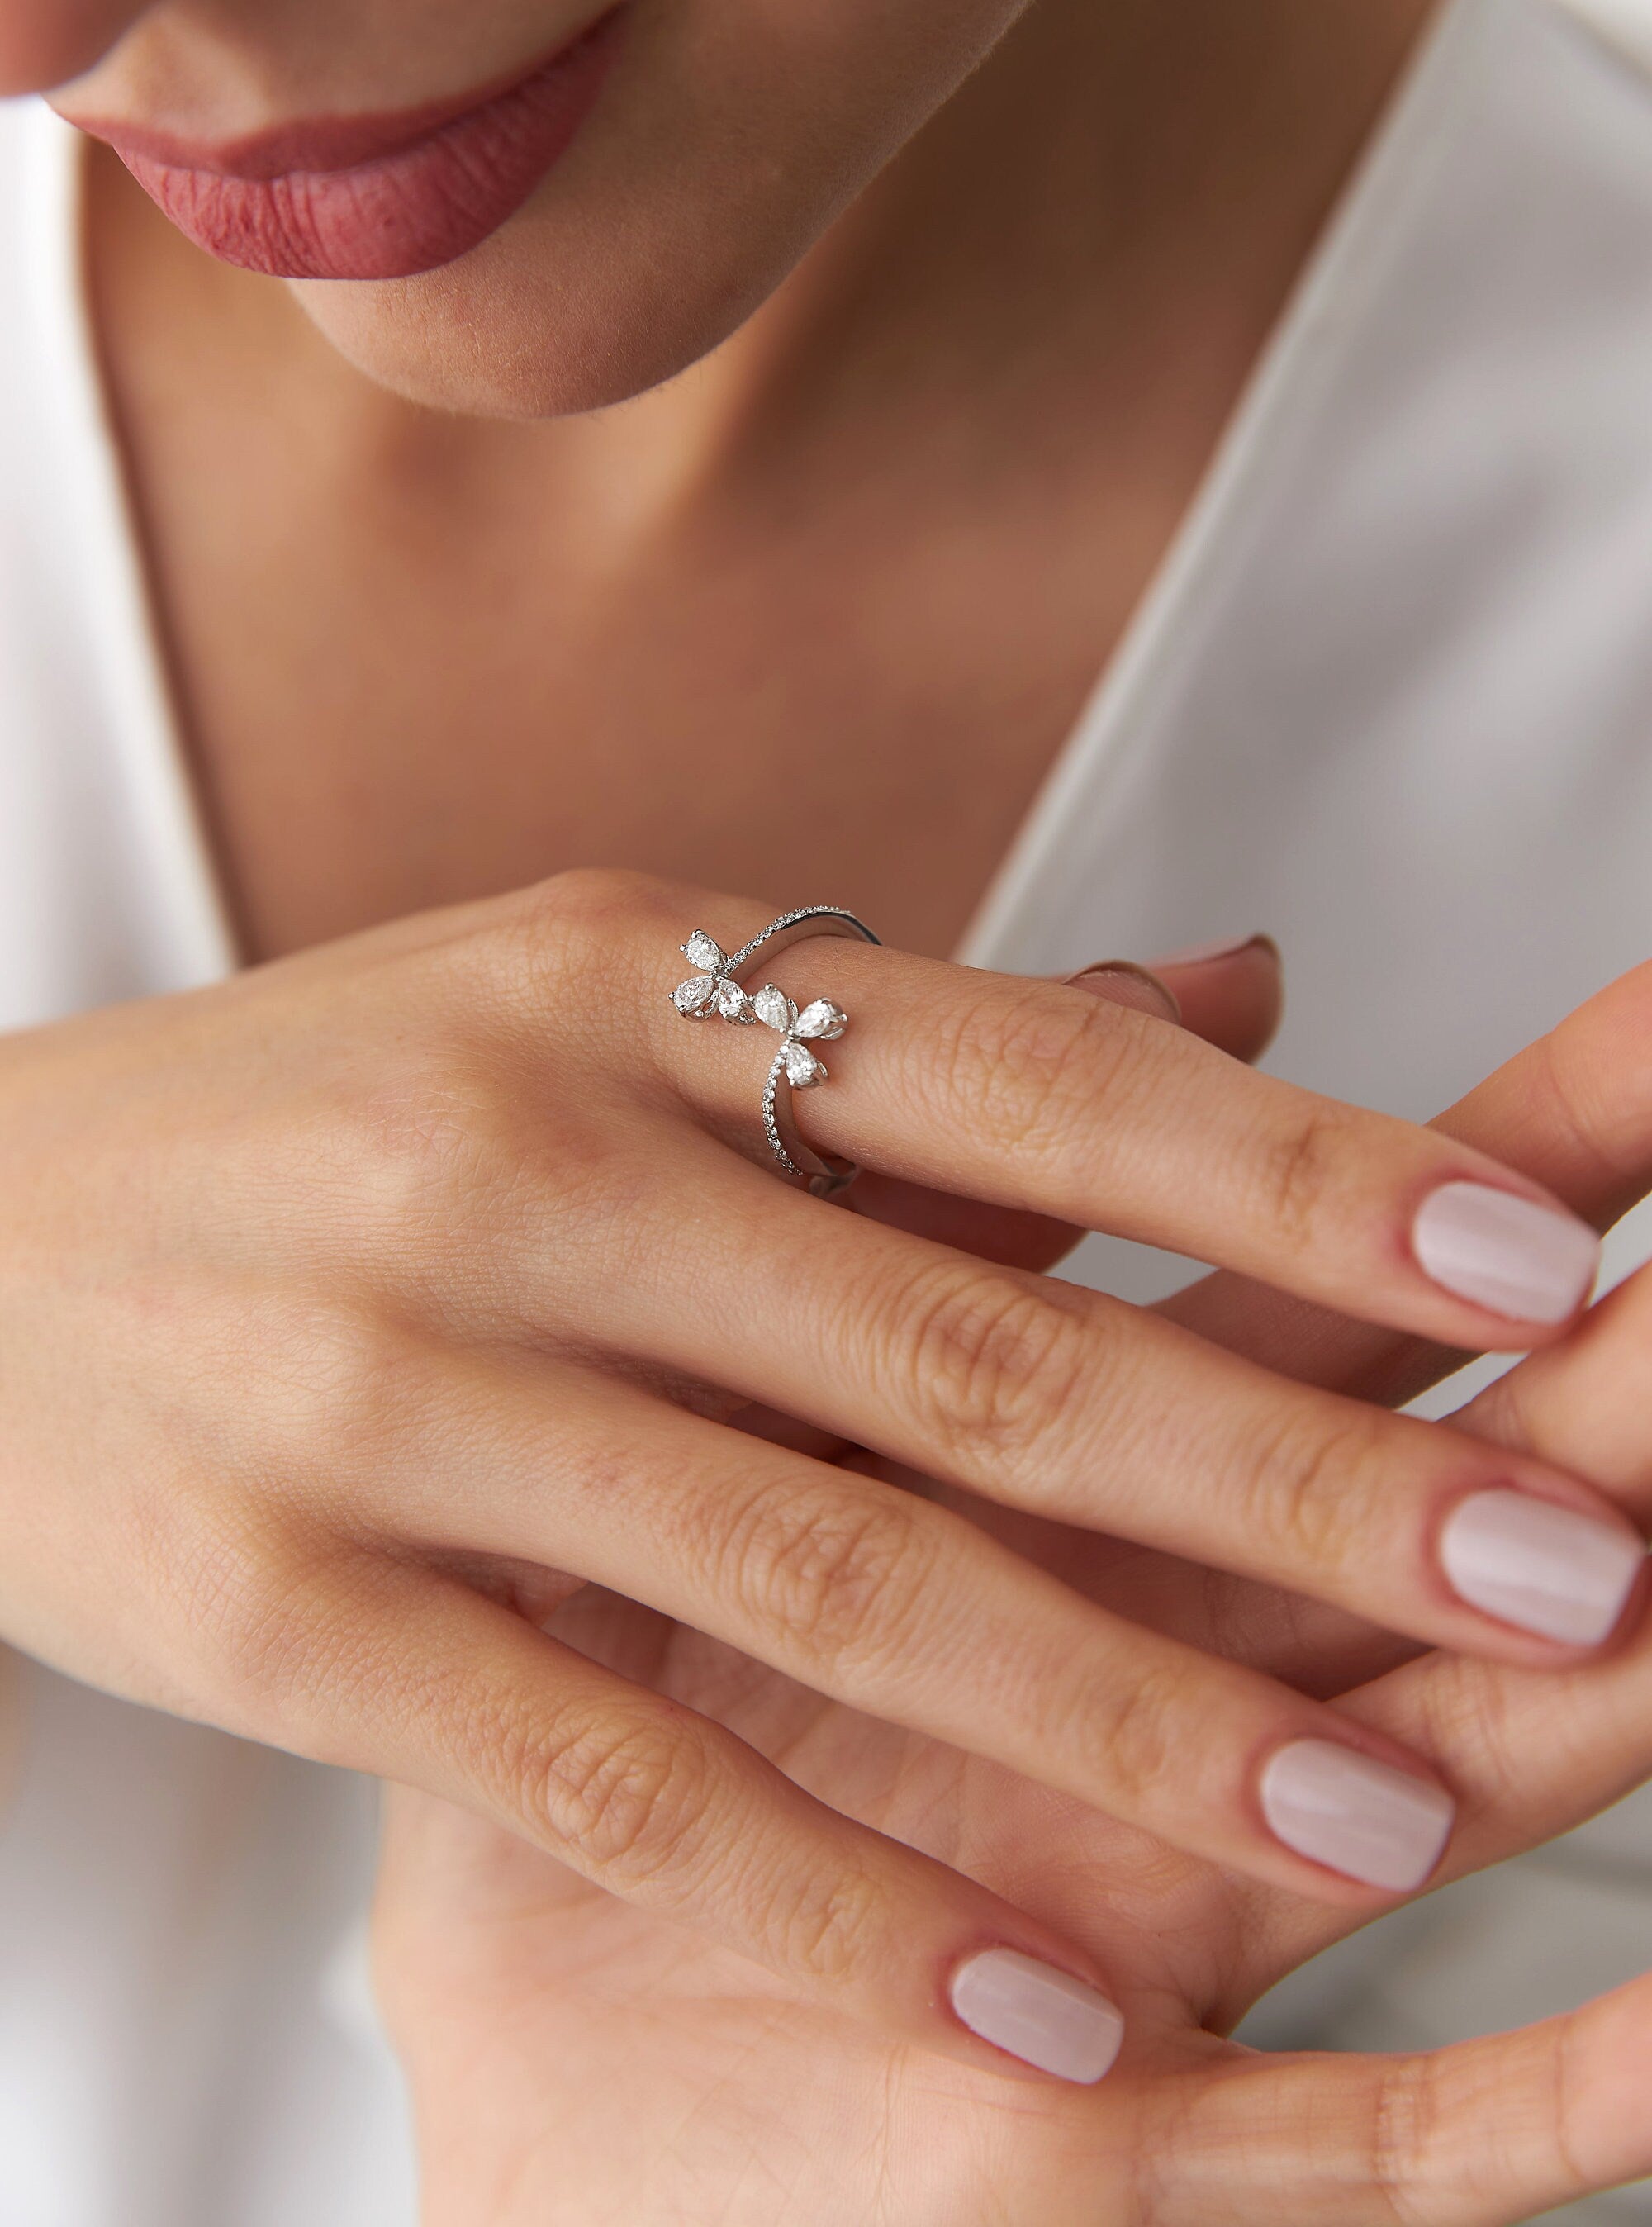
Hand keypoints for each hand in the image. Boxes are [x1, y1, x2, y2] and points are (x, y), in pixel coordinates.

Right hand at [374, 963, 1651, 2224]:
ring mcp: (396, 1384)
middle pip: (973, 1341)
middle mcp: (524, 1154)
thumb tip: (1247, 983)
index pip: (1030, 1075)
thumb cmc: (332, 1116)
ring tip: (1382, 1827)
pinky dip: (845, 1903)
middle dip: (1300, 1473)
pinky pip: (614, 1776)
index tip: (1538, 1266)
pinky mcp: (284, 1604)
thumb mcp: (587, 1005)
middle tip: (1570, 1567)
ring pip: (824, 1574)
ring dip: (1127, 1718)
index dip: (1297, 1175)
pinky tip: (1044, 2018)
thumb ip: (908, 1036)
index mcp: (626, 973)